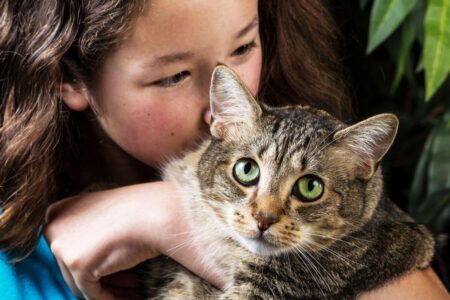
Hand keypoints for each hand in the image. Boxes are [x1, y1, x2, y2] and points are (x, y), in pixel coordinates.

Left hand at [44, 182, 178, 299]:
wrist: (154, 211)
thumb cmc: (138, 210)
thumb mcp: (103, 215)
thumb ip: (88, 232)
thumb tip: (90, 261)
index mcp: (57, 211)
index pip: (69, 248)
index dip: (95, 261)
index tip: (117, 268)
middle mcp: (53, 226)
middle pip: (70, 268)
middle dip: (103, 277)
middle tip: (132, 282)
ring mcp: (62, 246)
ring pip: (79, 283)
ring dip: (108, 288)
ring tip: (134, 290)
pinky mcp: (77, 264)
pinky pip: (92, 293)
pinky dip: (112, 298)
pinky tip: (134, 295)